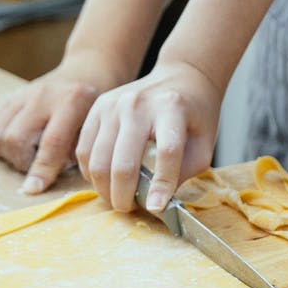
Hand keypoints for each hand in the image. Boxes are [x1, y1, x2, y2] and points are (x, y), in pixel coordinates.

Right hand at [0, 53, 126, 193]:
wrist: (88, 70)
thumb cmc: (99, 107)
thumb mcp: (100, 126)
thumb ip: (81, 150)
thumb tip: (50, 176)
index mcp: (73, 101)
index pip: (52, 142)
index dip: (41, 170)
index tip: (33, 190)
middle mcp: (44, 95)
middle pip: (15, 139)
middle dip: (23, 162)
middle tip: (40, 165)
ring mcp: (24, 94)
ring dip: (10, 155)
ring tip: (31, 155)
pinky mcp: (11, 97)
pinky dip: (1, 144)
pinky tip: (21, 145)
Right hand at [75, 61, 220, 212]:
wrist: (182, 78)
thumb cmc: (195, 116)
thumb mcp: (203, 145)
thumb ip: (183, 173)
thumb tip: (156, 203)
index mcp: (172, 109)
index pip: (167, 153)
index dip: (162, 185)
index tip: (156, 208)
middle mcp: (138, 104)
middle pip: (123, 162)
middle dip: (123, 196)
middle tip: (129, 209)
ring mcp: (113, 104)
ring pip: (97, 161)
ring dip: (105, 189)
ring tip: (117, 198)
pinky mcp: (97, 107)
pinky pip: (84, 149)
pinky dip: (90, 172)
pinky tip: (104, 180)